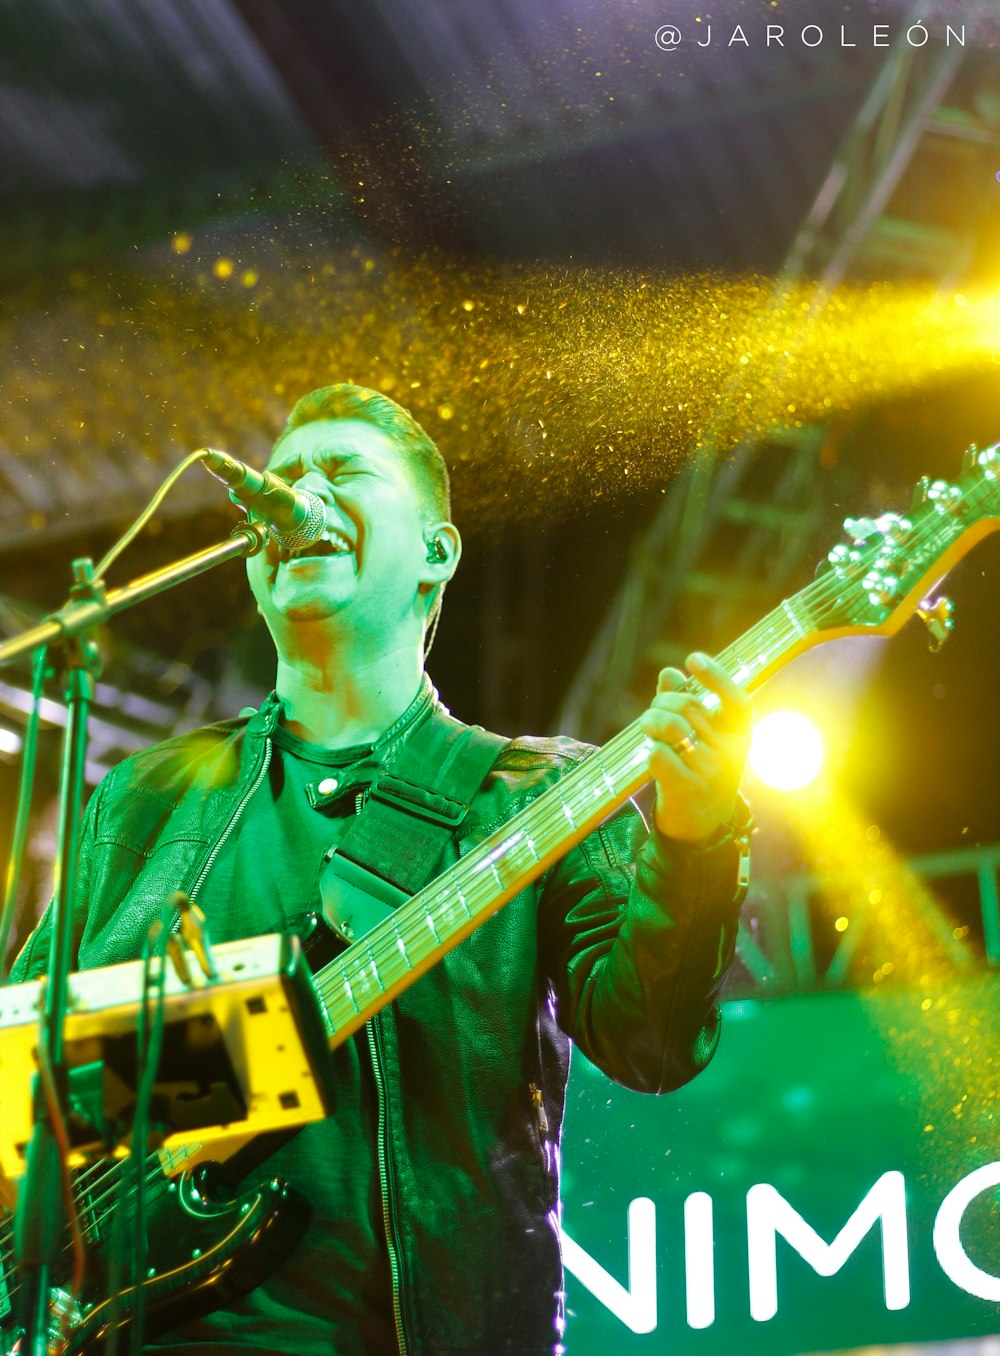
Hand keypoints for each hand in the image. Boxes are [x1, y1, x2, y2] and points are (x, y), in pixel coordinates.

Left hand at [638, 653, 751, 845]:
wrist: (703, 823)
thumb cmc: (701, 768)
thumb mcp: (705, 736)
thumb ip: (688, 702)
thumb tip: (670, 673)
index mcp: (739, 734)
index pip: (736, 700)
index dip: (716, 676)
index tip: (693, 658)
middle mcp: (730, 752)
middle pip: (688, 706)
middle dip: (662, 702)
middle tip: (653, 711)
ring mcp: (709, 772)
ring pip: (671, 727)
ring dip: (651, 721)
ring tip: (647, 727)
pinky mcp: (685, 789)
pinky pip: (658, 754)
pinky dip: (649, 749)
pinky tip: (653, 755)